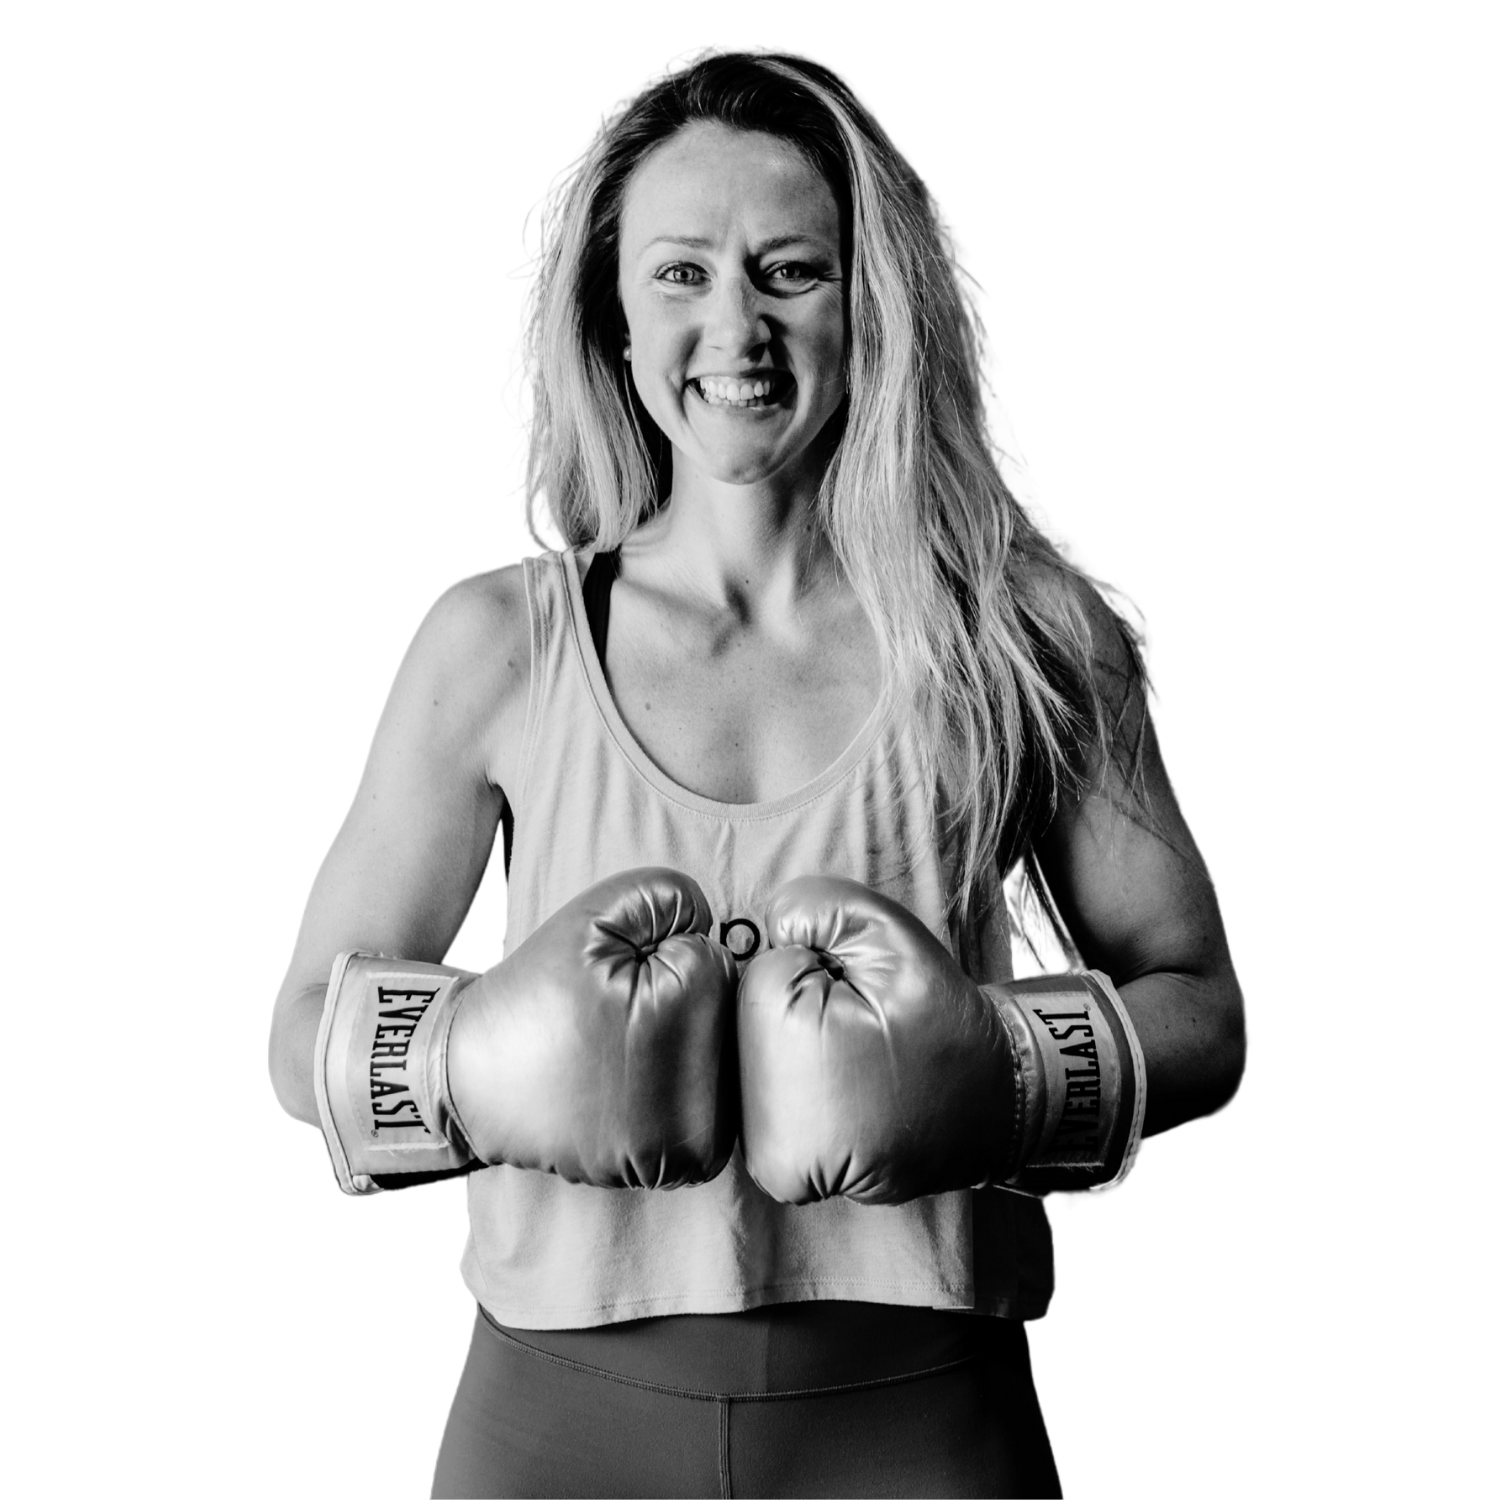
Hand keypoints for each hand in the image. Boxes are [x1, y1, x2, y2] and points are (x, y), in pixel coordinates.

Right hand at [446, 867, 739, 1188]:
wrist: (471, 1077)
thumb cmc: (536, 994)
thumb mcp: (595, 915)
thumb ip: (670, 897)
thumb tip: (713, 925)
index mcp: (689, 1017)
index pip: (714, 961)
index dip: (660, 958)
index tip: (613, 983)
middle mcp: (702, 1093)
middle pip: (727, 1015)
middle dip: (679, 1003)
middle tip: (611, 1018)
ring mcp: (692, 1142)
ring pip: (720, 1058)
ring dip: (682, 1048)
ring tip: (616, 1051)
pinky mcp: (679, 1166)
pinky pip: (705, 1102)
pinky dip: (674, 1089)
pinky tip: (626, 1085)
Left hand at [737, 876, 1017, 1205]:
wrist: (990, 1109)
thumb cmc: (942, 1023)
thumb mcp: (895, 938)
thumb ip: (822, 907)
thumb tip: (770, 924)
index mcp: (791, 1063)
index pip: (764, 972)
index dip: (817, 970)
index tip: (862, 1002)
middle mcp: (766, 1133)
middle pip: (748, 1019)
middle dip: (799, 1009)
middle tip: (864, 1032)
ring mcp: (768, 1162)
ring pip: (751, 1054)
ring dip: (794, 1044)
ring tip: (856, 1062)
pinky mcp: (775, 1170)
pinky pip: (761, 1093)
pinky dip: (794, 1081)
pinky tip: (841, 1090)